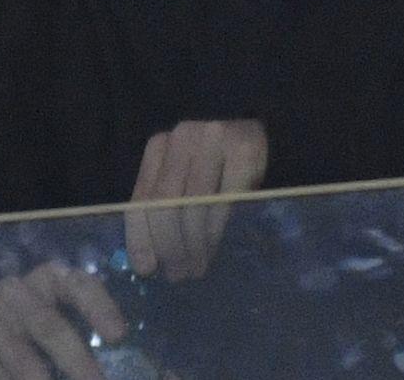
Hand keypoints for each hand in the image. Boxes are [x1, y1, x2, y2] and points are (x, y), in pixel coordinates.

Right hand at [0, 260, 126, 379]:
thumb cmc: (40, 323)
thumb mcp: (65, 314)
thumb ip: (86, 324)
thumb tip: (117, 345)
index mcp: (49, 276)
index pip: (80, 286)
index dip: (100, 309)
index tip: (119, 336)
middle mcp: (15, 289)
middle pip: (49, 325)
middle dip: (76, 359)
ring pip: (20, 354)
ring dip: (40, 378)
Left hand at [123, 116, 266, 282]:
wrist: (263, 131)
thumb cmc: (216, 164)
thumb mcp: (183, 177)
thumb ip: (164, 205)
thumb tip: (148, 260)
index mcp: (158, 146)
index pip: (141, 198)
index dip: (140, 238)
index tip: (147, 269)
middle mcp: (182, 137)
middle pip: (165, 203)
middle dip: (170, 245)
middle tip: (179, 273)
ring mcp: (214, 139)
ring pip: (193, 204)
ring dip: (194, 243)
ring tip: (197, 266)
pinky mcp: (244, 149)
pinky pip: (224, 199)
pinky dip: (216, 229)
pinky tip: (214, 247)